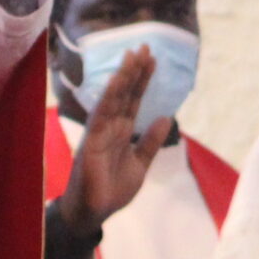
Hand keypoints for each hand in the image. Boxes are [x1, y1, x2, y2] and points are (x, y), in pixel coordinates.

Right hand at [54, 45, 168, 233]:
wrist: (93, 212)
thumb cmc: (112, 190)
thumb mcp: (140, 164)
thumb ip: (150, 142)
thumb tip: (165, 117)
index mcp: (120, 132)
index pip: (133, 101)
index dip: (142, 81)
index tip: (152, 59)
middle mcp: (109, 127)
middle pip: (124, 94)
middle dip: (134, 71)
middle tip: (144, 46)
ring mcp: (100, 132)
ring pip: (114, 99)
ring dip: (123, 77)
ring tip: (133, 55)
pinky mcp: (93, 141)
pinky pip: (102, 114)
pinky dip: (110, 97)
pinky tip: (118, 81)